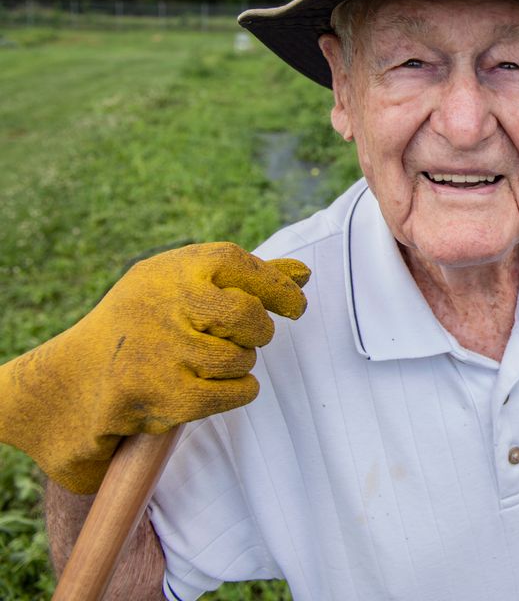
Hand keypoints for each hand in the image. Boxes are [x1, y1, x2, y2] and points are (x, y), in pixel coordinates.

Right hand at [0, 242, 309, 493]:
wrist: (75, 380)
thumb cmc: (145, 325)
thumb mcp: (182, 286)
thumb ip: (246, 279)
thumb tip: (304, 274)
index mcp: (170, 270)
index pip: (239, 263)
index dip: (277, 285)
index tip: (296, 306)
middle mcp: (162, 304)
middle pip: (249, 317)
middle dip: (259, 332)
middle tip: (248, 338)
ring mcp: (160, 351)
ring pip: (241, 359)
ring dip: (240, 365)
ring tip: (211, 362)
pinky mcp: (160, 394)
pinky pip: (233, 393)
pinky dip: (237, 392)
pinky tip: (214, 387)